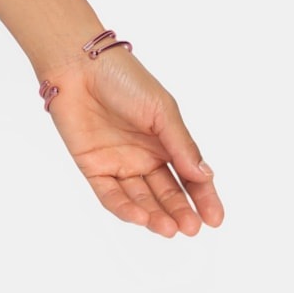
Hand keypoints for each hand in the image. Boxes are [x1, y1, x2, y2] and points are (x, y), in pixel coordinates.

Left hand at [38, 45, 224, 237]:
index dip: (203, 198)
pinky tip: (141, 217)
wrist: (78, 64)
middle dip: (180, 212)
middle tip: (192, 228)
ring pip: (140, 199)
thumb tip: (205, 175)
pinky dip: (125, 209)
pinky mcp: (93, 167)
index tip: (215, 219)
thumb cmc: (123, 78)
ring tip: (169, 228)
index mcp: (165, 141)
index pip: (189, 177)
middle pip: (166, 193)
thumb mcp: (161, 109)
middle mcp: (143, 156)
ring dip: (155, 216)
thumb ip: (181, 144)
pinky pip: (110, 194)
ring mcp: (118, 163)